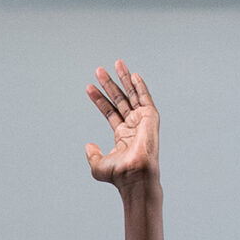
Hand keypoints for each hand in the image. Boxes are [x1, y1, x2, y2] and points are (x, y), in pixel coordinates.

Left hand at [84, 61, 159, 188]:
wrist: (134, 174)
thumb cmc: (120, 175)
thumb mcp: (99, 166)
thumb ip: (93, 155)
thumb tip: (89, 146)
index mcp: (123, 135)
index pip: (110, 112)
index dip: (99, 100)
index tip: (89, 88)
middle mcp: (133, 125)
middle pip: (119, 99)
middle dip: (109, 84)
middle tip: (99, 70)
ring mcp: (142, 120)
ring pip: (131, 95)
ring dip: (123, 79)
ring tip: (116, 64)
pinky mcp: (150, 117)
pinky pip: (145, 98)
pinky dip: (140, 86)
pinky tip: (133, 75)